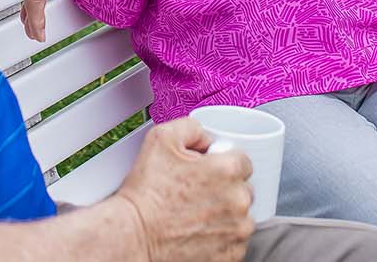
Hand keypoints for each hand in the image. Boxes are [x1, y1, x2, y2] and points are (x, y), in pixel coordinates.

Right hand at [113, 119, 254, 261]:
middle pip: (243, 189)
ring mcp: (237, 231)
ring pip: (241, 217)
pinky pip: (236, 242)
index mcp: (227, 170)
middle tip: (197, 193)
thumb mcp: (161, 138)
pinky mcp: (231, 255)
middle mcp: (238, 201)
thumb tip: (207, 137)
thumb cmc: (146, 194)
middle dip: (225, 189)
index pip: (242, 161)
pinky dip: (222, 237)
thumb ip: (192, 127)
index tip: (206, 172)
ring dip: (226, 214)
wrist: (133, 235)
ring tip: (196, 215)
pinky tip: (199, 232)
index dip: (222, 164)